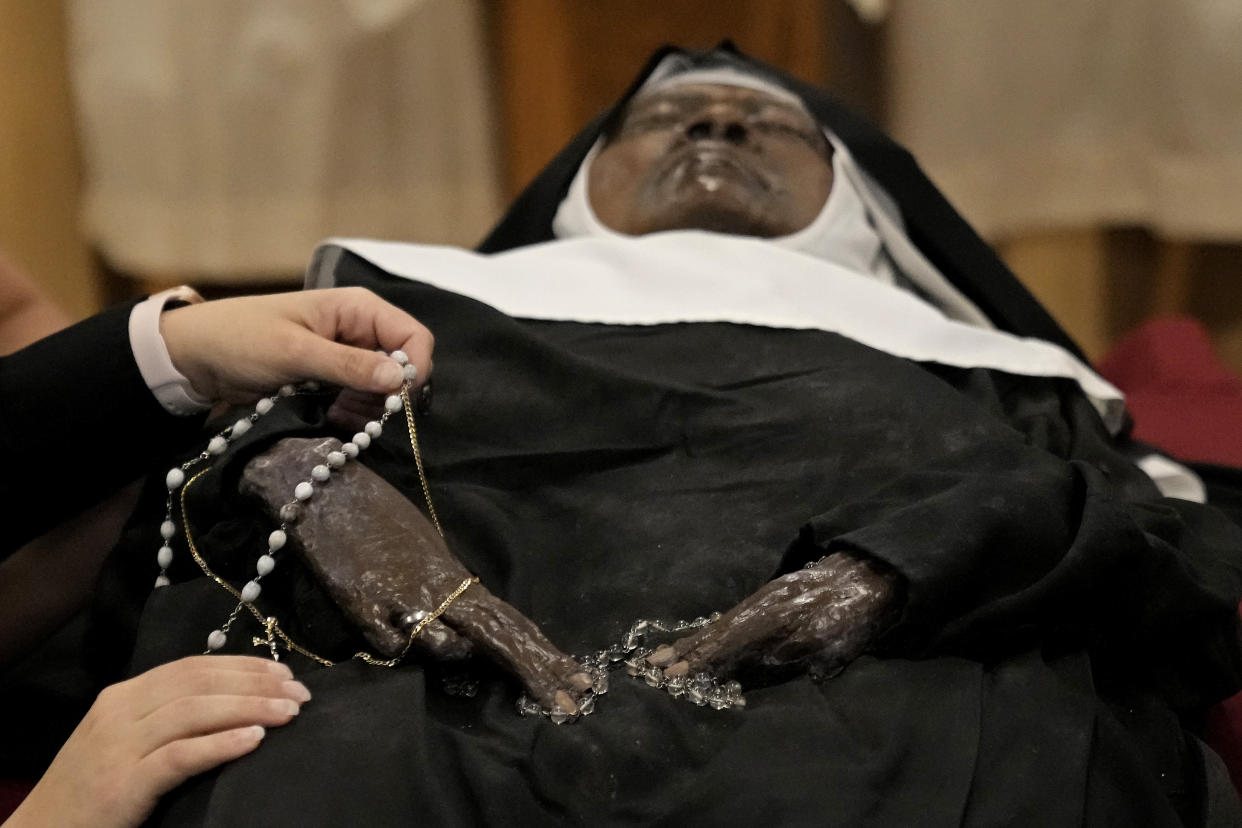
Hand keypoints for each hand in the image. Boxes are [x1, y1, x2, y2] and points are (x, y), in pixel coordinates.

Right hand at [4, 656, 309, 827]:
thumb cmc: (93, 790)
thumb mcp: (127, 742)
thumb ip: (167, 719)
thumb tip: (235, 702)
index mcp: (123, 696)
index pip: (193, 667)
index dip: (244, 666)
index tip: (285, 673)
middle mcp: (120, 712)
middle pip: (199, 683)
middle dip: (256, 683)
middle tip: (300, 693)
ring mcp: (119, 747)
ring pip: (194, 712)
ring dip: (250, 708)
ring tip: (289, 714)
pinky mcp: (122, 785)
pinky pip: (179, 756)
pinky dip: (220, 744)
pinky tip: (255, 740)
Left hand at [160, 287, 433, 402]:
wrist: (195, 357)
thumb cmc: (241, 339)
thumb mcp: (295, 352)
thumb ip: (349, 365)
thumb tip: (400, 379)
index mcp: (358, 309)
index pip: (414, 337)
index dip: (415, 370)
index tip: (398, 403)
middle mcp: (361, 331)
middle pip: (404, 367)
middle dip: (390, 396)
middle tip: (362, 418)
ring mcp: (349, 358)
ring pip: (385, 390)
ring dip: (370, 410)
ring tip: (339, 420)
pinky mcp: (334, 381)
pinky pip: (362, 402)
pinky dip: (354, 415)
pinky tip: (333, 421)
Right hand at [241, 437, 594, 716]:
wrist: (324, 482)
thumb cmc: (377, 514)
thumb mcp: (427, 550)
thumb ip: (449, 587)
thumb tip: (471, 621)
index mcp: (455, 573)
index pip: (510, 619)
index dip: (544, 652)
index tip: (580, 680)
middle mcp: (437, 587)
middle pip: (494, 635)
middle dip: (533, 669)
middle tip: (571, 701)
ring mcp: (399, 596)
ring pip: (442, 645)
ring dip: (452, 655)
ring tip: (452, 648)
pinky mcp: (360, 602)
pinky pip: (389, 644)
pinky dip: (397, 647)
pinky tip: (395, 638)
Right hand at [646, 553, 897, 682]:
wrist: (868, 573)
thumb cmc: (857, 615)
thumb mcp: (836, 642)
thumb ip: (807, 662)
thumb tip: (782, 678)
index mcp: (776, 619)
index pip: (730, 644)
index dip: (702, 661)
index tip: (676, 674)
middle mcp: (761, 608)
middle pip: (717, 633)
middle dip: (686, 652)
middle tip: (653, 667)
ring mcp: (762, 601)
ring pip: (720, 625)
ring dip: (691, 643)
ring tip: (660, 655)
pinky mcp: (766, 598)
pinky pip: (730, 617)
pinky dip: (708, 631)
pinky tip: (695, 641)